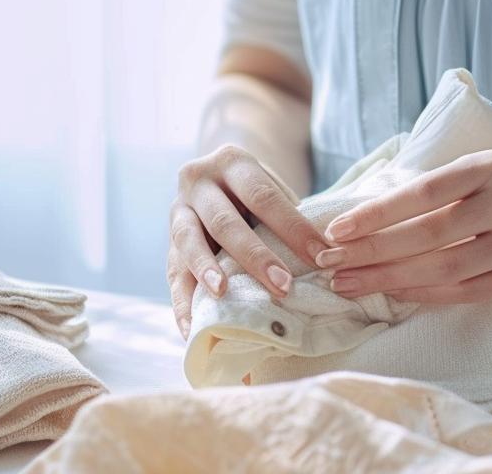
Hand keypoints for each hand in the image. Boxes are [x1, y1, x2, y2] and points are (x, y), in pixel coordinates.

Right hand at [167, 145, 328, 338]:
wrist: (215, 177)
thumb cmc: (256, 191)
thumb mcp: (269, 186)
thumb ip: (286, 215)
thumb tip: (324, 258)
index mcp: (232, 162)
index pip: (264, 196)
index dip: (293, 228)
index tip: (322, 257)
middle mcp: (198, 181)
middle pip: (226, 221)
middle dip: (256, 256)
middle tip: (283, 286)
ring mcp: (177, 211)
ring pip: (189, 242)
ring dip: (208, 271)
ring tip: (224, 295)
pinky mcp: (167, 242)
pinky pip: (172, 274)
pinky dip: (182, 304)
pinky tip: (192, 328)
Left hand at [315, 147, 491, 303]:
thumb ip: (447, 183)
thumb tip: (375, 208)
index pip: (422, 193)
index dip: (376, 214)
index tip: (336, 229)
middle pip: (427, 235)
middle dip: (371, 252)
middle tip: (327, 263)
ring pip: (444, 268)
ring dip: (389, 279)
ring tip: (348, 283)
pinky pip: (470, 292)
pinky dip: (427, 294)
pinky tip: (395, 294)